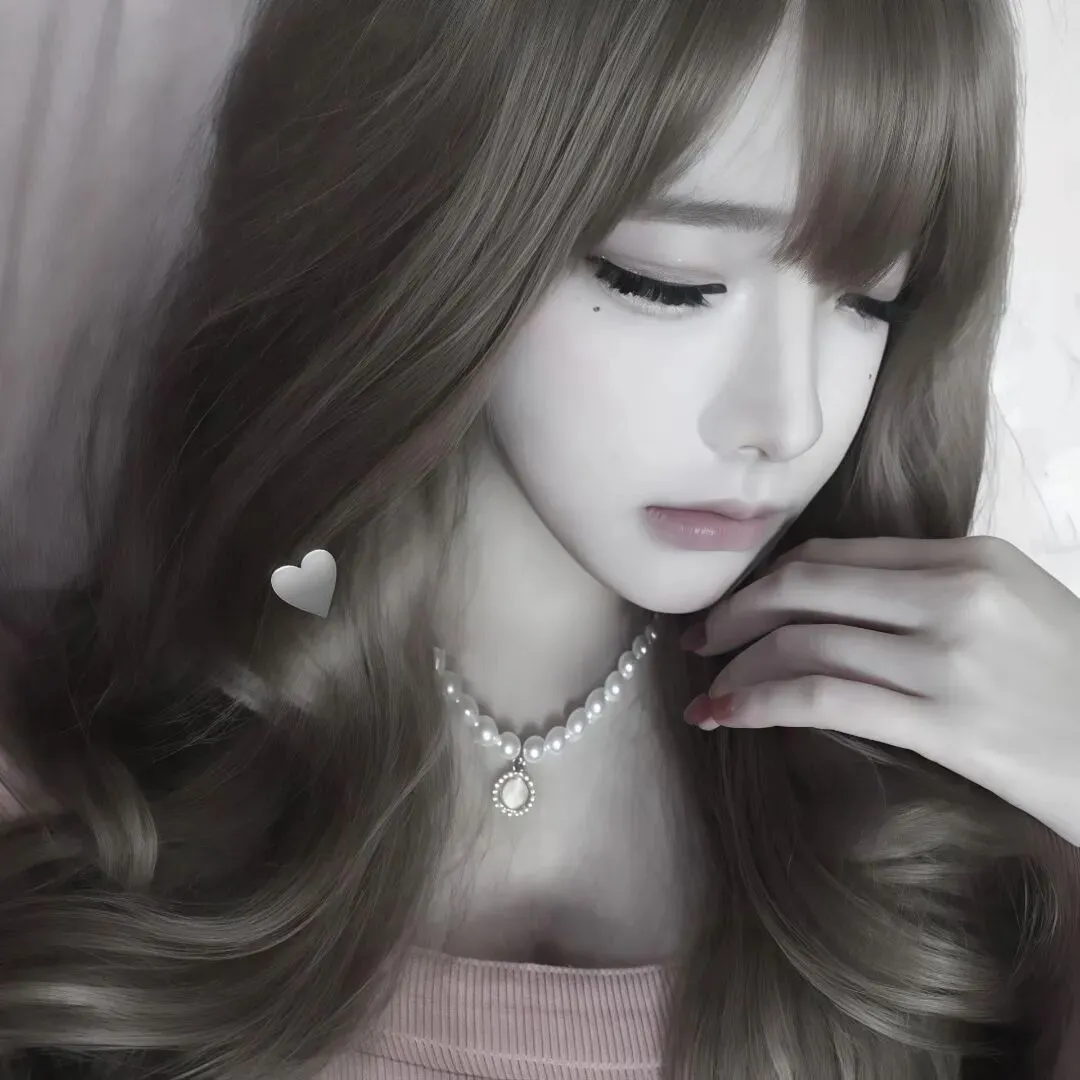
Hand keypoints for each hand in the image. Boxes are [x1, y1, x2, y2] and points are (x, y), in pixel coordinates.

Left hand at [681, 535, 1079, 847]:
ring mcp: (949, 657)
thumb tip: (839, 604)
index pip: (835, 556)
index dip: (768, 581)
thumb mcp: (1015, 608)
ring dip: (737, 666)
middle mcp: (952, 594)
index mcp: (968, 558)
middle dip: (735, 613)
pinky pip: (823, 699)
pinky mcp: (948, 723)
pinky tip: (726, 716)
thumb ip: (934, 592)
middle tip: (699, 641)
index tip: (733, 608)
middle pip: (805, 587)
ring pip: (804, 643)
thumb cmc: (1076, 684)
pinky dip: (759, 704)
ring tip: (707, 690)